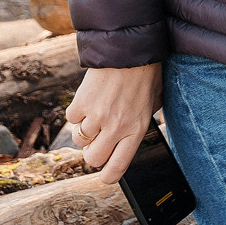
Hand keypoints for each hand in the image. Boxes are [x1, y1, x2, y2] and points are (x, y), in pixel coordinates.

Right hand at [63, 64, 162, 183]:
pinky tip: (89, 100)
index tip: (105, 175)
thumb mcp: (153, 102)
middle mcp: (116, 127)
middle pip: (93, 159)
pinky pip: (71, 119)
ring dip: (85, 130)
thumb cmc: (145, 74)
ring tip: (97, 113)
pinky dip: (77, 112)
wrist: (129, 48)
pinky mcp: (81, 103)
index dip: (108, 176)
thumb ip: (142, 122)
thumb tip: (130, 139)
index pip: (118, 167)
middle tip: (98, 139)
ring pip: (80, 140)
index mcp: (136, 129)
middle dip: (93, 152)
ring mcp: (97, 116)